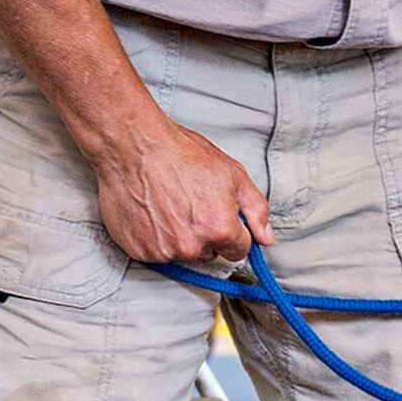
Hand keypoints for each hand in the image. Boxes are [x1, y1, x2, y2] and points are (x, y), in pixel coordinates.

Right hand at [89, 116, 266, 269]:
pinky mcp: (140, 250)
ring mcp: (163, 251)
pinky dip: (156, 238)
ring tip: (170, 205)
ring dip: (180, 237)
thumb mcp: (233, 174)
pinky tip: (153, 213)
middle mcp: (192, 246)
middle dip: (205, 235)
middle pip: (210, 254)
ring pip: (182, 254)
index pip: (239, 251)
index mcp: (219, 229)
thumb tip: (266, 238)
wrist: (136, 146)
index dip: (232, 232)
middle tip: (192, 204)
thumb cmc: (181, 154)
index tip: (220, 218)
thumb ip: (256, 210)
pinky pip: (156, 253)